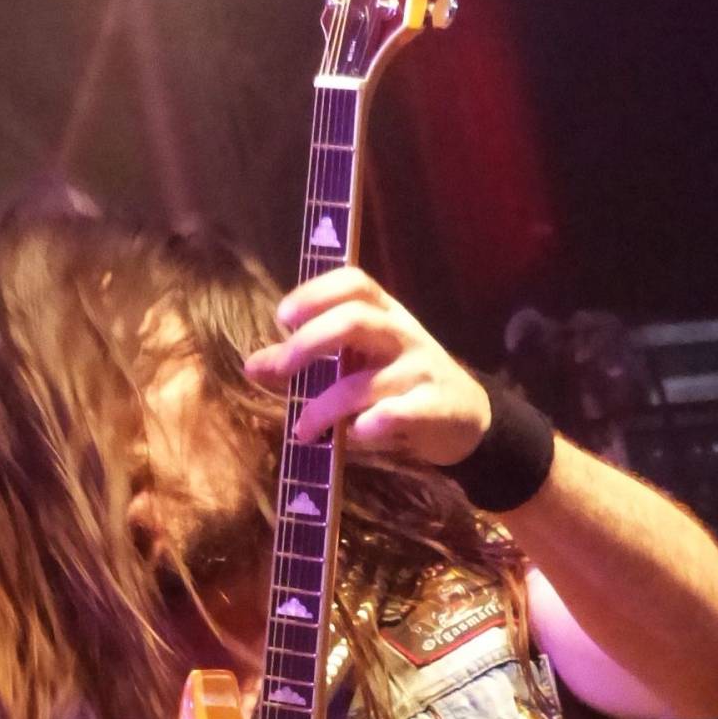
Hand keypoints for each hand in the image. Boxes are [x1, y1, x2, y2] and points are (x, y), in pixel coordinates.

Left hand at [244, 267, 491, 466]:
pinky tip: (355, 436)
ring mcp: (421, 370)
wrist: (465, 418)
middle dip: (310, 343)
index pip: (353, 283)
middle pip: (355, 320)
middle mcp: (402, 334)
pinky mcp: (435, 407)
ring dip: (326, 405)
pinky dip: (374, 423)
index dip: (316, 293)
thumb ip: (305, 364)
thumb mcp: (355, 367)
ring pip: (367, 381)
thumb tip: (252, 364)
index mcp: (383, 313)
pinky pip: (401, 412)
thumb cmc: (398, 387)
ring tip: (302, 429)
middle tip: (281, 370)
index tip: (283, 317)